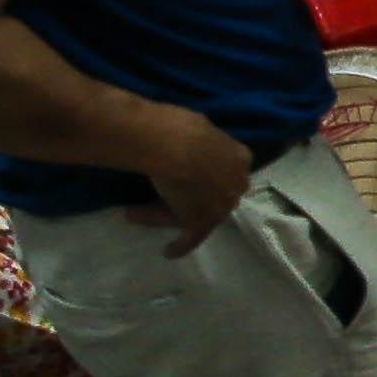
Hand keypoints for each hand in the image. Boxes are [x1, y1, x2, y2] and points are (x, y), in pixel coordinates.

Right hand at [134, 109, 258, 253]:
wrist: (173, 146)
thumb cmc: (180, 128)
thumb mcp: (197, 125)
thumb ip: (199, 136)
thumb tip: (185, 134)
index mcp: (239, 157)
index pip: (224, 169)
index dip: (205, 173)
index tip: (186, 174)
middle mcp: (236, 184)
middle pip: (212, 193)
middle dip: (189, 195)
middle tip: (165, 194)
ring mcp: (221, 205)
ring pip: (195, 211)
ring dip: (167, 213)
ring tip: (137, 213)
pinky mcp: (202, 222)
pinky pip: (192, 237)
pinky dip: (181, 245)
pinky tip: (169, 251)